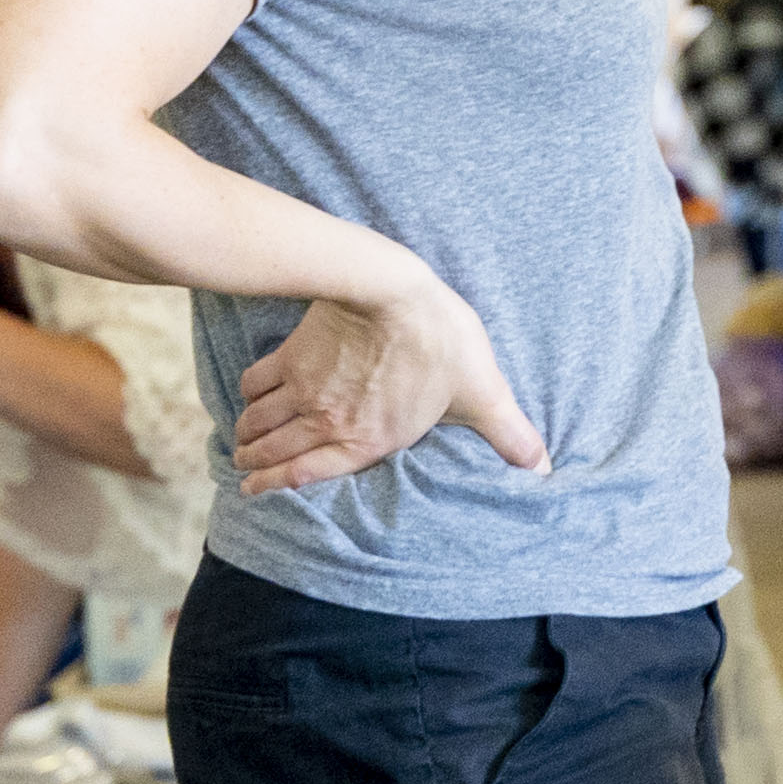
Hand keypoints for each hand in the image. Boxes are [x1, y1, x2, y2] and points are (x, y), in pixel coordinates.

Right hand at [236, 266, 543, 492]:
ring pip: (261, 420)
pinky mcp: (294, 354)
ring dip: (247, 436)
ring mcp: (305, 388)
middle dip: (256, 465)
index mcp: (368, 440)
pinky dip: (246, 394)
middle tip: (243, 469)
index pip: (308, 475)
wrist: (394, 291)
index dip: (277, 487)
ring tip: (240, 443)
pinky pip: (257, 381)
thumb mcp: (482, 392)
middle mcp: (327, 421)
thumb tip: (542, 467)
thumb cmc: (441, 341)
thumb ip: (508, 434)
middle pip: (277, 451)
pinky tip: (246, 395)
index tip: (254, 491)